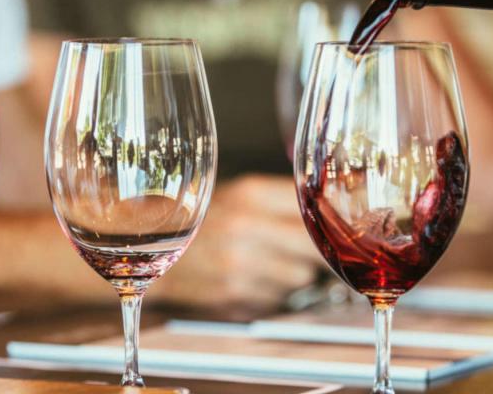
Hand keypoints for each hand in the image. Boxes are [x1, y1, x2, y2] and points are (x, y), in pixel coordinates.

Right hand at [157, 174, 320, 310]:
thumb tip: (336, 205)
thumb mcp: (240, 194)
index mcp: (251, 194)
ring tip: (263, 262)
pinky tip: (246, 278)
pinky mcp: (233, 295)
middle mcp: (246, 227)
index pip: (316, 210)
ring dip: (291, 275)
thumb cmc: (203, 220)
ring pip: (300, 279)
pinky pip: (276, 299)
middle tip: (300, 249)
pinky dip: (268, 293)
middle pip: (314, 249)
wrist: (149, 248)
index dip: (333, 222)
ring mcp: (239, 264)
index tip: (344, 228)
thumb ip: (287, 198)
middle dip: (313, 253)